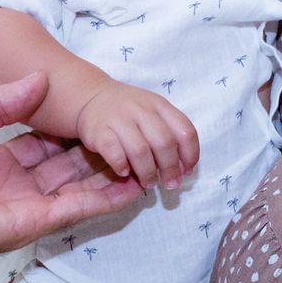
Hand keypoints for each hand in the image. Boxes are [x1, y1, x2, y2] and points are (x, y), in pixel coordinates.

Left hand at [0, 74, 144, 281]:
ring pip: (79, 190)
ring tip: (146, 161)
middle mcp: (14, 186)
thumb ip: (3, 102)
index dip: (71, 132)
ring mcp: (24, 207)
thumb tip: (39, 77)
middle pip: (67, 167)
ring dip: (110, 177)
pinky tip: (132, 185)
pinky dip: (104, 199)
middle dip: (98, 153)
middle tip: (131, 136)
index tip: (97, 116)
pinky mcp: (30, 225)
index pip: (45, 146)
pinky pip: (75, 210)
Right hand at [74, 82, 199, 189]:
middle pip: (164, 143)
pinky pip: (114, 153)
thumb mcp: (153, 114)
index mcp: (159, 105)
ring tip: (148, 183)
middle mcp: (140, 109)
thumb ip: (170, 136)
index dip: (190, 155)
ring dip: (147, 172)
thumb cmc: (129, 113)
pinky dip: (122, 166)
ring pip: (140, 151)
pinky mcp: (98, 130)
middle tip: (169, 184)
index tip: (187, 171)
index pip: (185, 130)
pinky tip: (124, 172)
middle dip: (170, 169)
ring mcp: (118, 118)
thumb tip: (183, 170)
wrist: (91, 97)